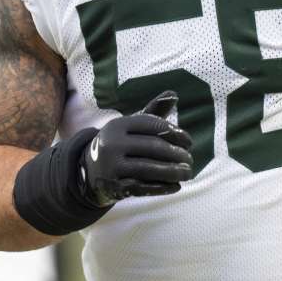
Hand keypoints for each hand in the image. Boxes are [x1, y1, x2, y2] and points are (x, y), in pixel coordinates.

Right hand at [80, 91, 193, 206]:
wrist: (91, 170)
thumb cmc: (120, 144)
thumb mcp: (132, 127)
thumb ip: (153, 111)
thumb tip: (174, 93)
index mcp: (118, 125)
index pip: (153, 125)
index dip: (175, 133)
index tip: (189, 142)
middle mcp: (112, 143)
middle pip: (153, 147)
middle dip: (177, 154)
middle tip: (190, 160)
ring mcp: (111, 166)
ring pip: (149, 169)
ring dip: (173, 172)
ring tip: (187, 172)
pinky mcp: (114, 186)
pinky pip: (142, 187)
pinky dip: (162, 187)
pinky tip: (176, 186)